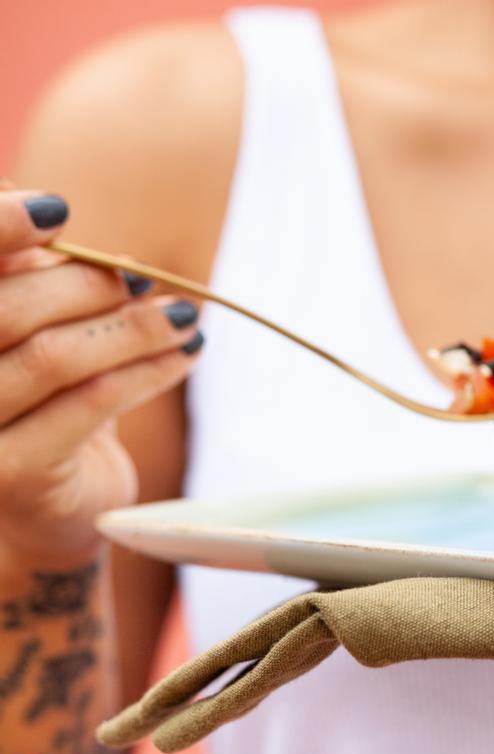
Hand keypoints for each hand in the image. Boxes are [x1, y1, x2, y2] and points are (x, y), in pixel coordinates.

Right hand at [0, 189, 203, 564]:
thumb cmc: (47, 412)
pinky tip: (186, 357)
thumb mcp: (45, 341)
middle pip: (6, 309)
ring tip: (184, 319)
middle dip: (87, 284)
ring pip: (54, 357)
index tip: (59, 208)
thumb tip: (103, 246)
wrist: (54, 514)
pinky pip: (91, 403)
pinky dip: (148, 371)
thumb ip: (49, 288)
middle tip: (146, 279)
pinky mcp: (11, 474)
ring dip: (133, 329)